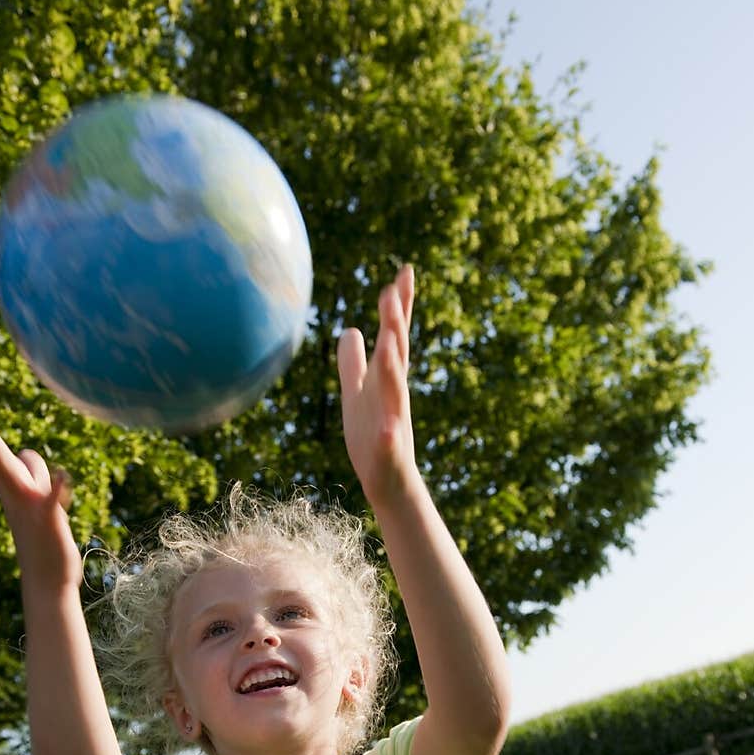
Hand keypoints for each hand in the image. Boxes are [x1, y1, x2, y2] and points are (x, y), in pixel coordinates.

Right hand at [0, 378, 81, 590]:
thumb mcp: (35, 496)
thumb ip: (30, 472)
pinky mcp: (49, 521)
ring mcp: (28, 505)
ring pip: (17, 469)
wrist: (47, 582)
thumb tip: (26, 453)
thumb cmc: (41, 538)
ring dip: (0, 450)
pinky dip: (57, 490)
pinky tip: (65, 479)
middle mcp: (11, 490)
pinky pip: (52, 500)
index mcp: (6, 483)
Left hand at [337, 263, 416, 507]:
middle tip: (392, 291)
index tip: (403, 271)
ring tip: (389, 341)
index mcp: (386, 380)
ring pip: (395, 391)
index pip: (395, 336)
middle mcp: (393, 395)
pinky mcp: (389, 452)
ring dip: (392, 366)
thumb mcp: (358, 393)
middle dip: (395, 324)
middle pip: (397, 354)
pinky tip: (388, 429)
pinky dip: (390, 434)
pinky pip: (390, 442)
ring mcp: (394, 422)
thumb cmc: (373, 438)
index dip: (399, 307)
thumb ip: (353, 362)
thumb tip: (350, 329)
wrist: (389, 483)